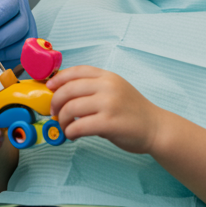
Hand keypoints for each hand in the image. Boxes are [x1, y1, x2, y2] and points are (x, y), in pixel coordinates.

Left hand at [48, 66, 162, 154]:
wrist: (156, 127)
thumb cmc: (133, 111)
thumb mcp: (116, 90)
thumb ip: (94, 88)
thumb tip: (63, 94)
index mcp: (108, 77)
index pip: (76, 71)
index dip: (58, 78)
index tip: (49, 88)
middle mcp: (108, 87)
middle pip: (68, 89)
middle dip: (55, 102)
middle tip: (54, 112)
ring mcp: (109, 104)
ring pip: (71, 108)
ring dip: (62, 120)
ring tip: (65, 126)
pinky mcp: (109, 123)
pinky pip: (79, 126)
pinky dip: (70, 132)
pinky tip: (73, 135)